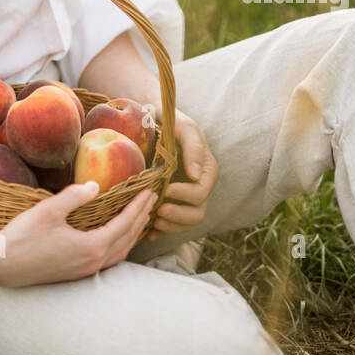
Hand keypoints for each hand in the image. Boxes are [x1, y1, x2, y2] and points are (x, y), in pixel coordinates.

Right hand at [0, 182, 158, 287]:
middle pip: (127, 239)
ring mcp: (84, 270)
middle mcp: (92, 262)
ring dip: (133, 233)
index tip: (149, 191)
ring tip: (140, 216)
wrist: (1, 264)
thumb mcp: (48, 210)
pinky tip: (116, 237)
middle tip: (151, 199)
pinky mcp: (76, 273)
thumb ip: (74, 197)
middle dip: (141, 218)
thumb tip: (95, 185)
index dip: (138, 206)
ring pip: (120, 252)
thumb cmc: (23, 235)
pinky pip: (109, 259)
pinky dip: (120, 245)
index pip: (124, 224)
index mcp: (90, 247)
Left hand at [144, 105, 218, 241]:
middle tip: (158, 211)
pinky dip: (162, 231)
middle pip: (196, 214)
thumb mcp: (185, 128)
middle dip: (178, 216)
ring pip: (186, 223)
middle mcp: (199, 187)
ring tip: (153, 221)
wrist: (155, 121)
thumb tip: (195, 175)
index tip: (166, 190)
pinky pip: (172, 224)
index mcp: (206, 172)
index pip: (200, 193)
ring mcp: (186, 198)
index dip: (184, 196)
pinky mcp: (174, 203)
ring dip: (171, 226)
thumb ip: (193, 148)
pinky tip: (148, 233)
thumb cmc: (172, 122)